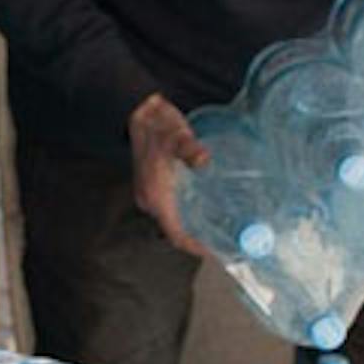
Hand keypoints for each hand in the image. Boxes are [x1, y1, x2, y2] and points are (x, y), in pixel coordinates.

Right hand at [128, 92, 210, 256]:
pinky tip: (205, 208)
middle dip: (198, 239)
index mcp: (156, 195)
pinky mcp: (153, 187)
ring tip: (218, 227)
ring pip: (173, 221)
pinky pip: (171, 210)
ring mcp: (150, 194)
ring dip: (193, 227)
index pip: (175, 234)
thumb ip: (190, 150)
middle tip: (224, 240)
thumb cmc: (158, 125)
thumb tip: (202, 160)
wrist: (139, 111)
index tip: (216, 252)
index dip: (194, 246)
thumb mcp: (177, 136)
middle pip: (175, 231)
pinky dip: (188, 215)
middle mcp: (151, 201)